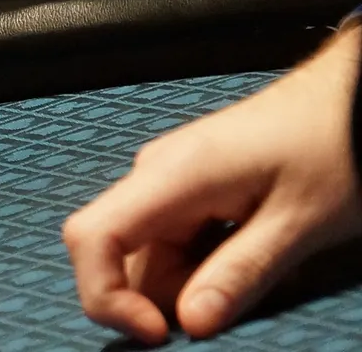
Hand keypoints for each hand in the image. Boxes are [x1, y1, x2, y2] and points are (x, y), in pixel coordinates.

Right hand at [63, 23, 361, 343]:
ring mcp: (167, 178)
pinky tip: (250, 250)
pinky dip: (201, 266)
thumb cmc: (331, 146)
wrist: (345, 98)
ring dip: (189, 282)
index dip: (106, 295)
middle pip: (118, 253)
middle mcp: (155, 173)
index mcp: (172, 175)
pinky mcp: (184, 185)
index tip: (160, 335)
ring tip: (259, 264)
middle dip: (163, 296)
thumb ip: (241, 273)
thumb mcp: (298, 223)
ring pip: (146, 253)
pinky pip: (170, 241)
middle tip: (233, 303)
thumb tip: (190, 324)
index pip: (90, 236)